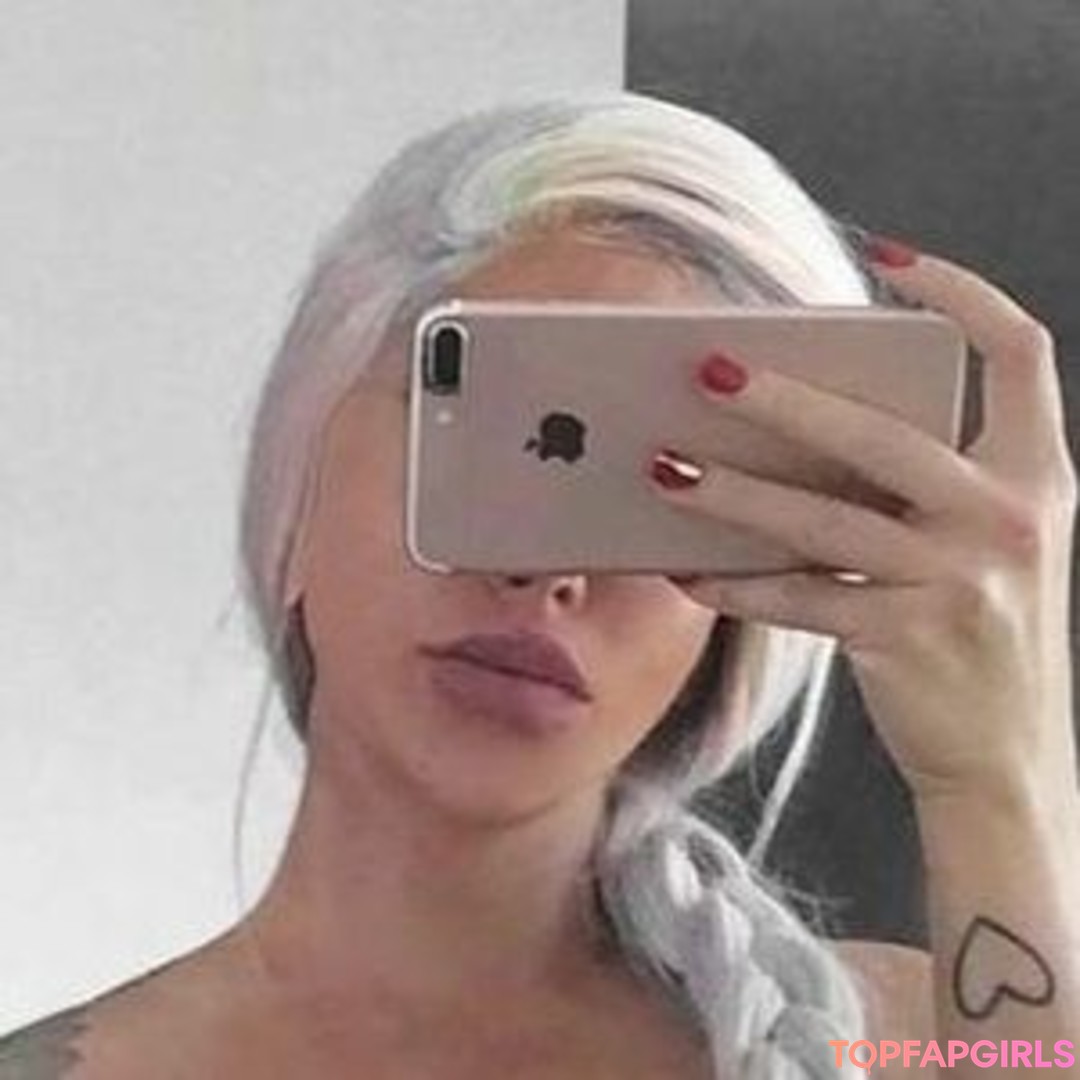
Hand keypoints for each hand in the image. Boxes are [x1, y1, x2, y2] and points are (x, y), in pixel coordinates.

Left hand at [650, 245, 1077, 803]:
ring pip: (825, 517)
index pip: (1018, 350)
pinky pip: (803, 597)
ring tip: (663, 467)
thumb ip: (919, 486)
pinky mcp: (910, 637)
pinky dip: (739, 584)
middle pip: (883, 431)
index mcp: (1037, 472)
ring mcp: (962, 578)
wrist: (1011, 760)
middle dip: (786, 397)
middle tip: (706, 368)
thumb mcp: (981, 544)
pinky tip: (687, 571)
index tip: (884, 256)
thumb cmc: (977, 634)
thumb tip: (790, 432)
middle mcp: (1011, 515)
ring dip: (734, 491)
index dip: (958, 290)